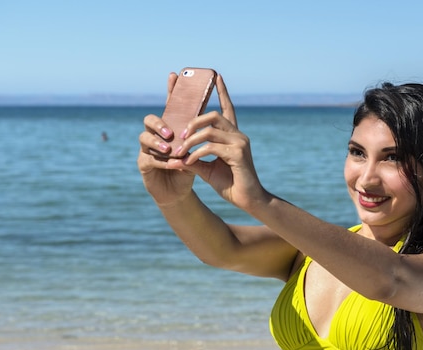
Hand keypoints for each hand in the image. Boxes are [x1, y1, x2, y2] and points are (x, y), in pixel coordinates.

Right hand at [137, 72, 196, 205]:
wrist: (180, 192)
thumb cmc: (189, 168)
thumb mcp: (198, 150)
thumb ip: (202, 135)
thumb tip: (216, 115)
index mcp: (170, 129)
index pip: (169, 107)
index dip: (171, 91)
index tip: (175, 74)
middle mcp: (155, 135)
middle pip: (149, 119)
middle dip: (159, 124)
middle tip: (171, 132)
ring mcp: (146, 149)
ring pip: (144, 138)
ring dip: (157, 143)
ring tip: (170, 150)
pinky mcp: (143, 165)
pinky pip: (148, 158)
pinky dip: (161, 161)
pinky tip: (172, 164)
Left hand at [165, 75, 268, 211]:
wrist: (249, 200)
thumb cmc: (231, 185)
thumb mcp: (207, 170)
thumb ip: (193, 160)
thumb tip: (173, 159)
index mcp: (233, 136)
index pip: (228, 108)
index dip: (222, 91)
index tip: (217, 76)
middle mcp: (238, 135)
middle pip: (212, 115)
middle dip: (193, 122)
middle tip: (181, 135)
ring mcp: (240, 143)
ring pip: (209, 130)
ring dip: (190, 140)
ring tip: (180, 152)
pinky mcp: (238, 153)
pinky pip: (210, 147)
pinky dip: (195, 154)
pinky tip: (188, 163)